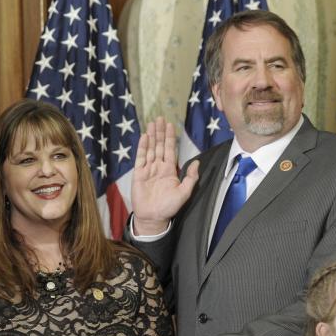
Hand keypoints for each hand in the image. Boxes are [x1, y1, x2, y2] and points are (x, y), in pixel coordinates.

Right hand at [131, 116, 199, 235]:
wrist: (153, 217)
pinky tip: (144, 137)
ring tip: (152, 123)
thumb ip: (190, 178)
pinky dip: (142, 147)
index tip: (170, 125)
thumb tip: (196, 163)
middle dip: (160, 132)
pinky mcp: (139, 174)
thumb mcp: (184, 193)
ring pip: (150, 149)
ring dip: (151, 136)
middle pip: (160, 146)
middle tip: (160, 118)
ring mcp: (148, 170)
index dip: (170, 137)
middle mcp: (159, 167)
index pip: (170, 150)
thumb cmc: (169, 207)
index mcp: (170, 170)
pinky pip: (140, 158)